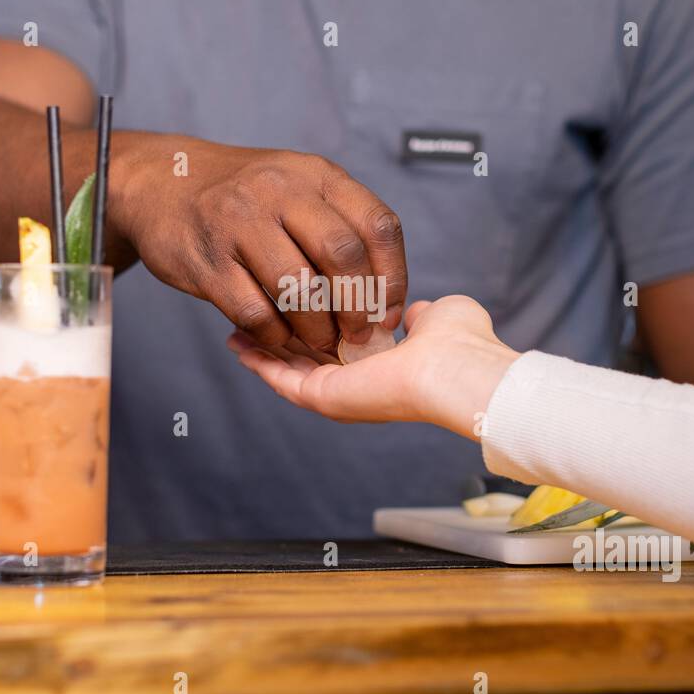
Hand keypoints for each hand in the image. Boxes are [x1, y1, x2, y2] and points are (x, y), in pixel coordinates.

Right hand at [113, 137, 407, 354]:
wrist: (164, 181)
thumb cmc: (246, 196)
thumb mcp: (299, 186)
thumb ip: (341, 225)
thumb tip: (383, 297)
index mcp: (316, 175)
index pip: (377, 226)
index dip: (393, 277)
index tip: (389, 313)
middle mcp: (280, 192)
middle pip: (342, 256)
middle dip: (358, 308)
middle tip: (357, 335)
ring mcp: (240, 224)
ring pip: (299, 289)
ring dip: (318, 329)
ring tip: (321, 341)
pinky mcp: (207, 261)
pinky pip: (255, 312)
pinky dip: (274, 335)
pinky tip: (279, 336)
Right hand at [227, 296, 520, 440]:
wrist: (459, 368)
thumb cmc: (461, 342)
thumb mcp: (436, 313)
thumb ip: (418, 312)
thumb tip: (411, 308)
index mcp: (383, 363)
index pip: (340, 339)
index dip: (316, 317)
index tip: (297, 296)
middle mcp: (357, 381)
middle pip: (306, 357)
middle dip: (278, 335)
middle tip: (250, 314)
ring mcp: (338, 392)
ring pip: (287, 369)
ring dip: (259, 348)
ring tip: (232, 329)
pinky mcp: (324, 397)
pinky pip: (281, 379)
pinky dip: (258, 361)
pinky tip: (237, 342)